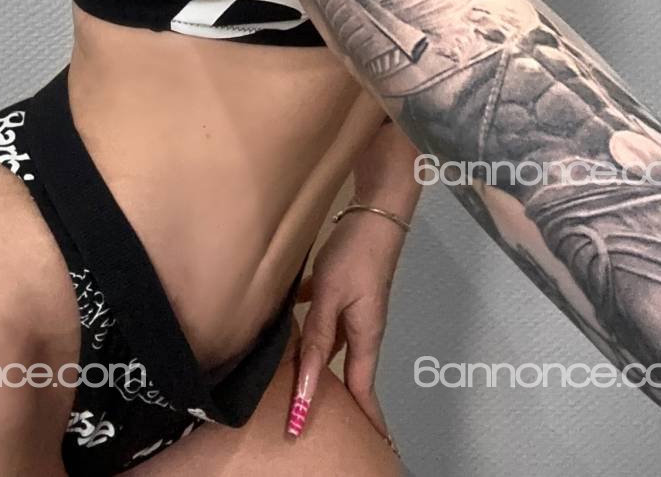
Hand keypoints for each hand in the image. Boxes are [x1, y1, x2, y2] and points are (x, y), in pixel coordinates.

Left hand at [286, 207, 407, 444]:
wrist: (375, 210)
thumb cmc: (356, 254)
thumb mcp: (330, 298)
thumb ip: (316, 341)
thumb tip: (306, 392)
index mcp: (364, 337)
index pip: (360, 391)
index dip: (361, 422)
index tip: (368, 449)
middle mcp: (360, 328)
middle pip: (344, 373)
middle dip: (333, 398)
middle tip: (317, 422)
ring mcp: (352, 308)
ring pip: (329, 345)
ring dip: (316, 365)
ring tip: (299, 385)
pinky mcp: (342, 288)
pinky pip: (321, 317)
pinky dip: (306, 327)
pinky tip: (285, 324)